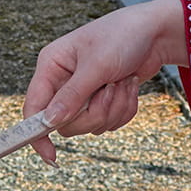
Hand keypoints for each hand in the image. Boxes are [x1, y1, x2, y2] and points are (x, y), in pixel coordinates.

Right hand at [26, 0, 185, 162]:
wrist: (156, 33)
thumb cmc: (123, 36)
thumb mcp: (97, 65)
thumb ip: (72, 96)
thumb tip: (49, 123)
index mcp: (51, 66)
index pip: (33, 108)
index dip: (37, 134)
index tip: (51, 157)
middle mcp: (63, 81)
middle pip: (66, 123)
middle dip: (95, 112)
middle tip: (110, 90)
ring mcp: (83, 93)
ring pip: (91, 125)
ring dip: (114, 107)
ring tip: (122, 81)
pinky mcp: (102, 100)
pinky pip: (109, 122)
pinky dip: (124, 108)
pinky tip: (129, 85)